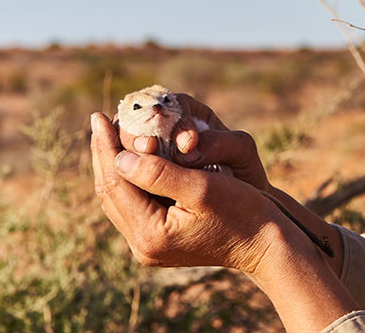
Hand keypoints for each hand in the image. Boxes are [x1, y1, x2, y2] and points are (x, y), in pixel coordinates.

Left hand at [92, 111, 358, 328]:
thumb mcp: (202, 186)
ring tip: (108, 135)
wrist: (264, 244)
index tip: (99, 116)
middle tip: (99, 120)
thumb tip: (121, 157)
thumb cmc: (242, 211)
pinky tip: (130, 160)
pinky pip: (133, 207)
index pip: (116, 183)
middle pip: (111, 192)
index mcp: (151, 234)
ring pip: (119, 200)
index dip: (106, 148)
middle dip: (105, 155)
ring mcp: (149, 247)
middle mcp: (143, 246)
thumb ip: (159, 173)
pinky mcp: (158, 243)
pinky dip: (129, 181)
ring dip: (113, 166)